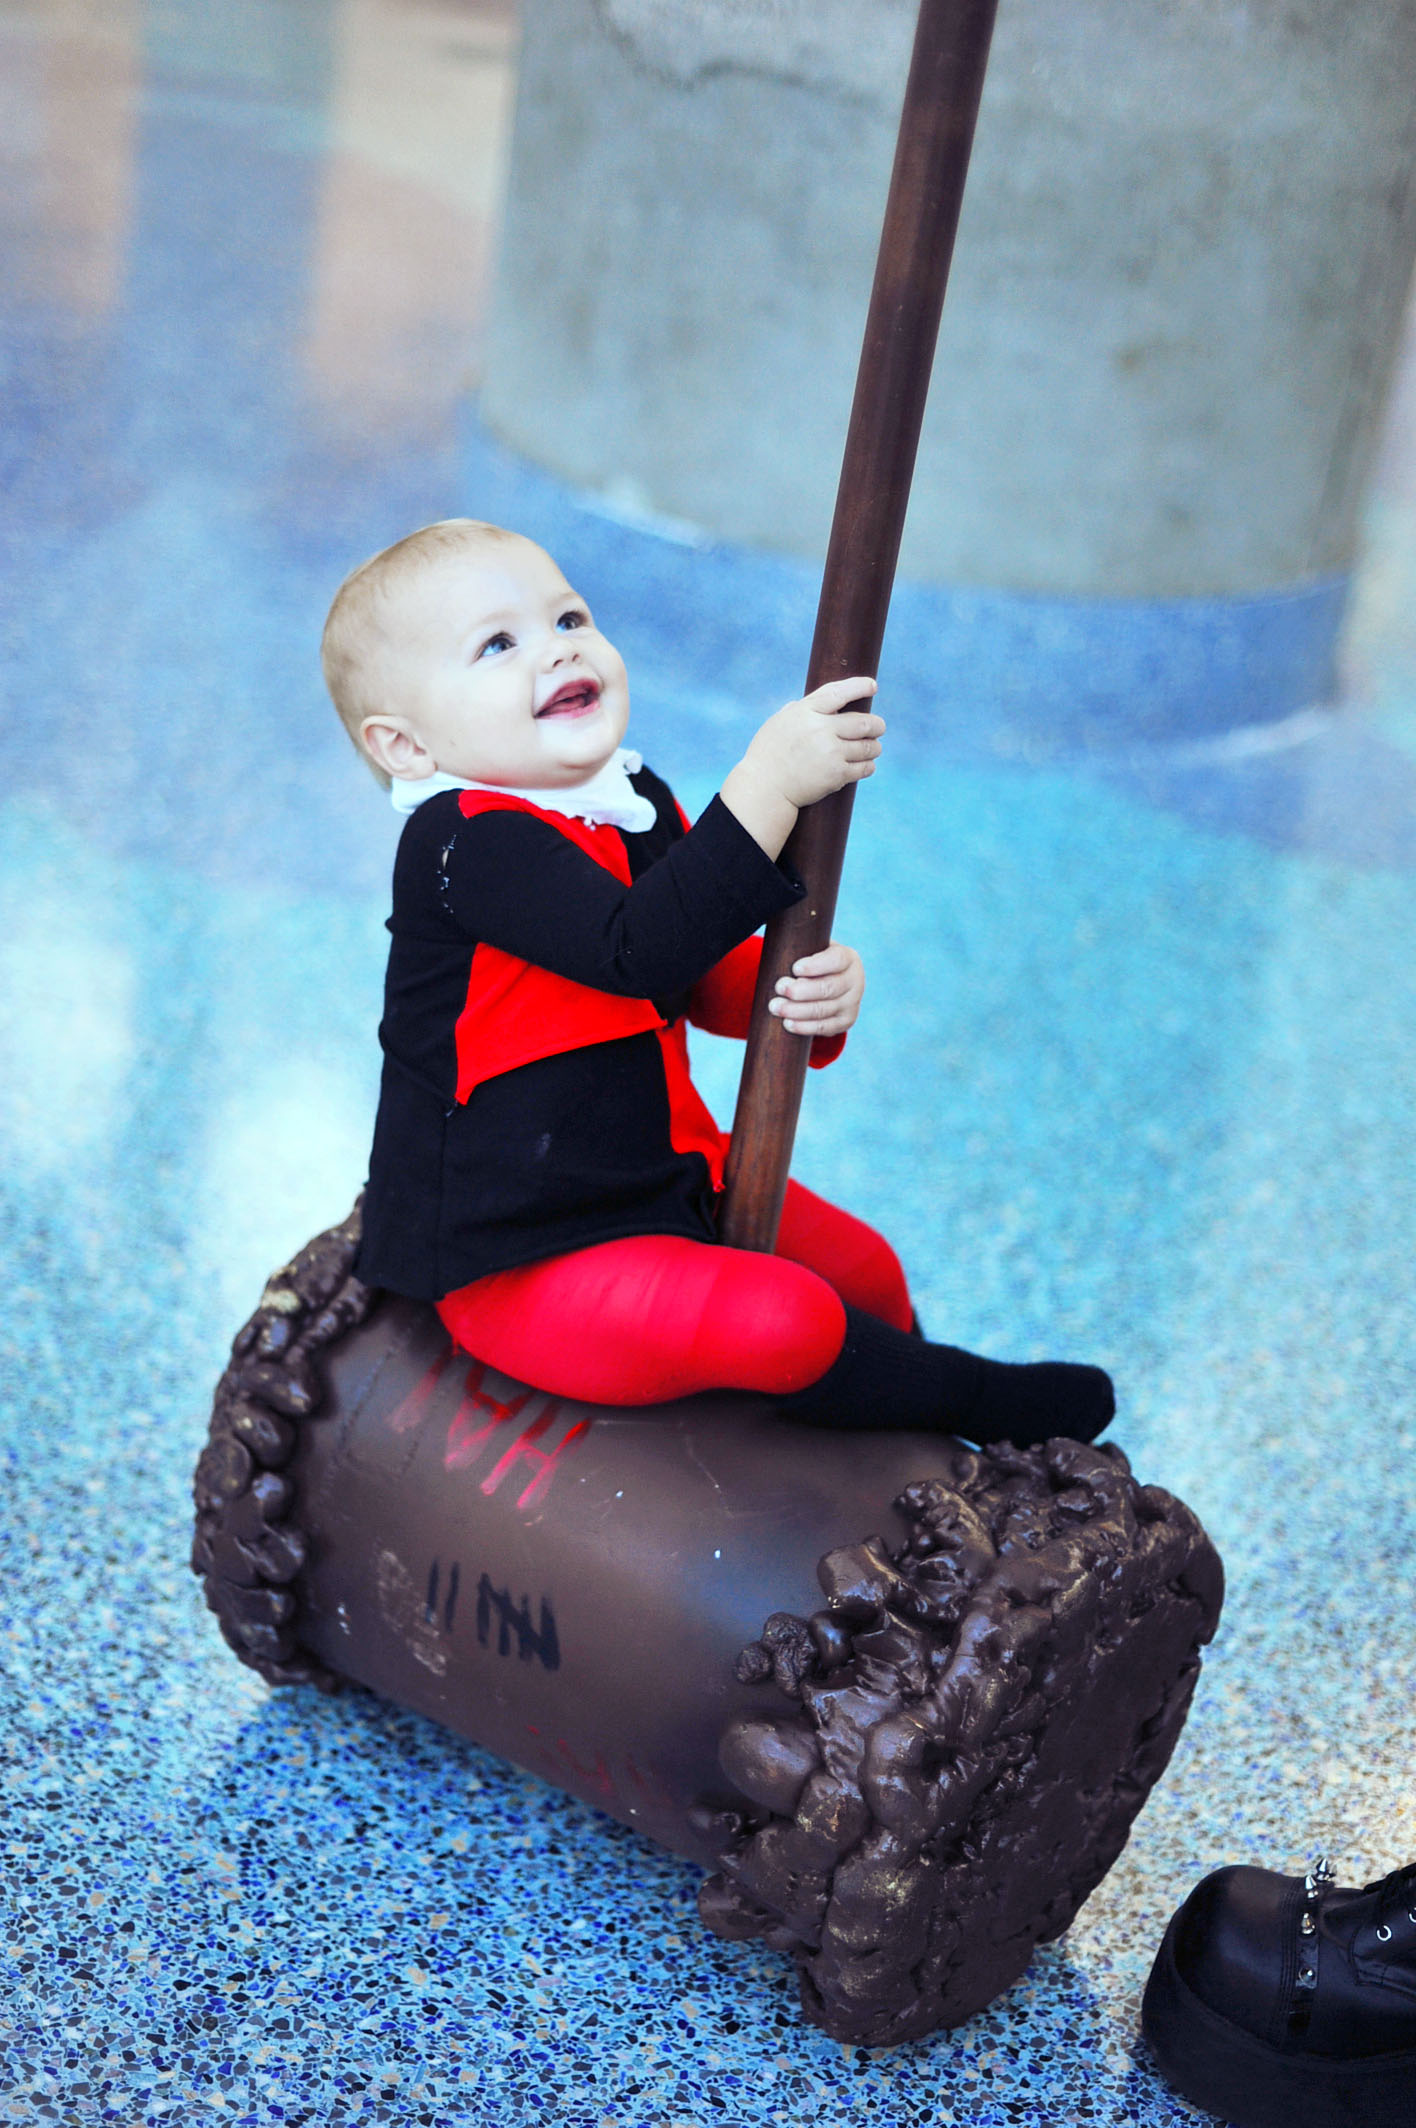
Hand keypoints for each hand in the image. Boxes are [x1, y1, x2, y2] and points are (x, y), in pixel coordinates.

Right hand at [720, 678, 883, 856]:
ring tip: (874, 748)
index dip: (859, 687)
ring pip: (869, 746)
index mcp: (805, 712)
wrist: (764, 788)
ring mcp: (830, 752)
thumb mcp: (779, 722)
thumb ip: (800, 710)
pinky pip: (865, 767)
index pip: (839, 693)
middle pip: (863, 722)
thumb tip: (821, 703)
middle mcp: (821, 730)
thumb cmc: (768, 754)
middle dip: (877, 725)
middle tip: (879, 727)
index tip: (873, 686)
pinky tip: (866, 764)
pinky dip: (868, 765)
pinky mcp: (836, 775)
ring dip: (874, 747)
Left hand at [768, 941, 864, 1037]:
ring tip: (775, 1007)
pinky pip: (824, 1027)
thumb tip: (780, 954)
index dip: (815, 965)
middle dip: (800, 990)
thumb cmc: (815, 963)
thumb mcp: (814, 949)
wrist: (832, 982)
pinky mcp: (846, 1021)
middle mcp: (855, 981)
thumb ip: (803, 949)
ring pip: (823, 1010)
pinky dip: (804, 1027)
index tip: (795, 968)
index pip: (836, 960)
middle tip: (778, 988)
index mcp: (848, 958)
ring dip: (796, 1010)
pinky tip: (788, 1023)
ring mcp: (852, 1003)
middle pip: (828, 988)